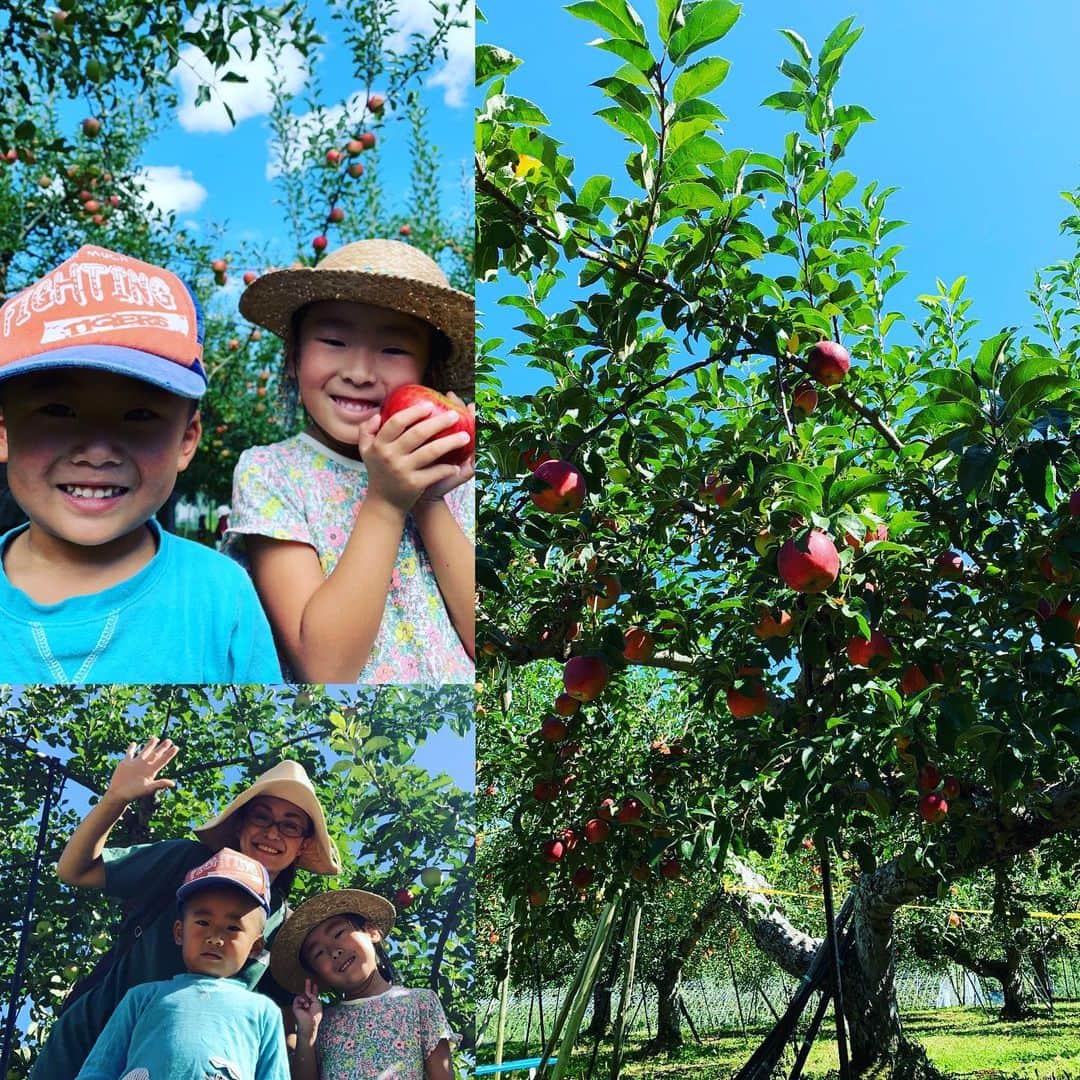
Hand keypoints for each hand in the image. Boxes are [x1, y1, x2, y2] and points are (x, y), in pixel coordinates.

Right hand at [104, 738, 177, 804]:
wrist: (118, 794)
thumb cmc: (134, 793)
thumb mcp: (148, 788)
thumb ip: (160, 784)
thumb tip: (173, 784)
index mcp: (151, 771)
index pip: (163, 760)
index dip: (170, 754)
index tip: (176, 747)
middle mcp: (145, 766)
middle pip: (156, 754)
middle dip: (162, 747)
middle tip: (169, 740)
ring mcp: (136, 764)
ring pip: (145, 751)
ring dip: (150, 745)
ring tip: (155, 738)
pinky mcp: (126, 763)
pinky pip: (130, 753)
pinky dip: (131, 748)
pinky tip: (134, 743)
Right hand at [292, 979, 322, 1035]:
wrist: (309, 1021)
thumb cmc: (315, 1013)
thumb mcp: (317, 1002)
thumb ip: (313, 995)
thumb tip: (308, 992)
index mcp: (314, 1004)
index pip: (313, 995)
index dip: (314, 990)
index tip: (315, 985)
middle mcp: (308, 1004)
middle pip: (307, 993)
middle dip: (308, 986)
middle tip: (308, 979)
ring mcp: (301, 1005)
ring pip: (303, 995)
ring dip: (306, 999)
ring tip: (307, 1006)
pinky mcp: (296, 1006)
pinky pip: (298, 998)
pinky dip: (301, 1000)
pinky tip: (304, 1005)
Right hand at [357, 400, 472, 512]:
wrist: (384, 503)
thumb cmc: (379, 471)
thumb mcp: (366, 451)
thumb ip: (366, 430)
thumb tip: (377, 415)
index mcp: (379, 444)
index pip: (396, 422)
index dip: (414, 412)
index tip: (430, 405)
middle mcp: (390, 456)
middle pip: (417, 434)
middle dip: (438, 422)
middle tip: (454, 415)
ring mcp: (402, 471)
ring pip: (430, 452)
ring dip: (450, 442)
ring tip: (466, 437)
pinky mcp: (414, 484)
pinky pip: (435, 472)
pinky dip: (448, 469)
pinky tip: (458, 465)